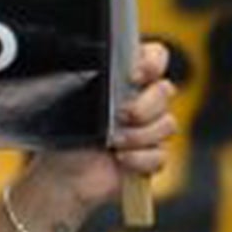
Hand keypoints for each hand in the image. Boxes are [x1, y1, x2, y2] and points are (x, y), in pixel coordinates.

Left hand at [26, 41, 176, 213]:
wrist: (63, 174)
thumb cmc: (64, 134)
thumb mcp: (70, 101)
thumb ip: (92, 82)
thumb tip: (107, 70)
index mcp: (124, 80)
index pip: (155, 56)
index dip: (153, 62)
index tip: (135, 76)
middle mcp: (142, 100)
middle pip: (165, 90)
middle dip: (145, 105)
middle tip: (121, 115)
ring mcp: (149, 129)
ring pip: (167, 124)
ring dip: (140, 135)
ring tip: (113, 142)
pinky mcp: (151, 157)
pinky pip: (161, 155)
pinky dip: (140, 158)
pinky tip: (121, 160)